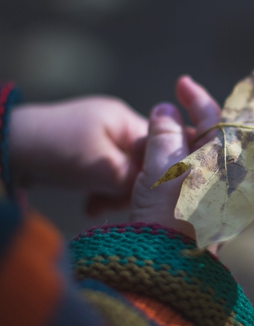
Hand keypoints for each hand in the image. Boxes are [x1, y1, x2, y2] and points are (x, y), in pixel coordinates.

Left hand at [9, 96, 147, 212]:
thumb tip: (165, 187)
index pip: (160, 146)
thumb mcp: (104, 168)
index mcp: (125, 119)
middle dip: (132, 186)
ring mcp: (100, 138)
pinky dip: (101, 190)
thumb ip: (139, 178)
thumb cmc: (58, 151)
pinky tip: (91, 204)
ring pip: (125, 171)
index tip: (149, 195)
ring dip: (114, 192)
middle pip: (143, 161)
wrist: (7, 148)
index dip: (160, 171)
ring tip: (97, 206)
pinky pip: (107, 174)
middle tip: (113, 204)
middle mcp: (116, 125)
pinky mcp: (86, 153)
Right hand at [130, 75, 220, 241]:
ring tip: (141, 158)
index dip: (196, 97)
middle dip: (175, 131)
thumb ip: (165, 130)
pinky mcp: (208, 209)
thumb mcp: (162, 162)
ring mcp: (222, 193)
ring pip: (195, 158)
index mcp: (230, 158)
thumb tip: (166, 111)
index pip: (216, 118)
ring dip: (168, 152)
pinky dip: (172, 170)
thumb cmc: (167, 208)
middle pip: (204, 138)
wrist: (166, 261)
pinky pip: (191, 178)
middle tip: (152, 132)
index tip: (181, 82)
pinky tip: (149, 174)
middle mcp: (232, 174)